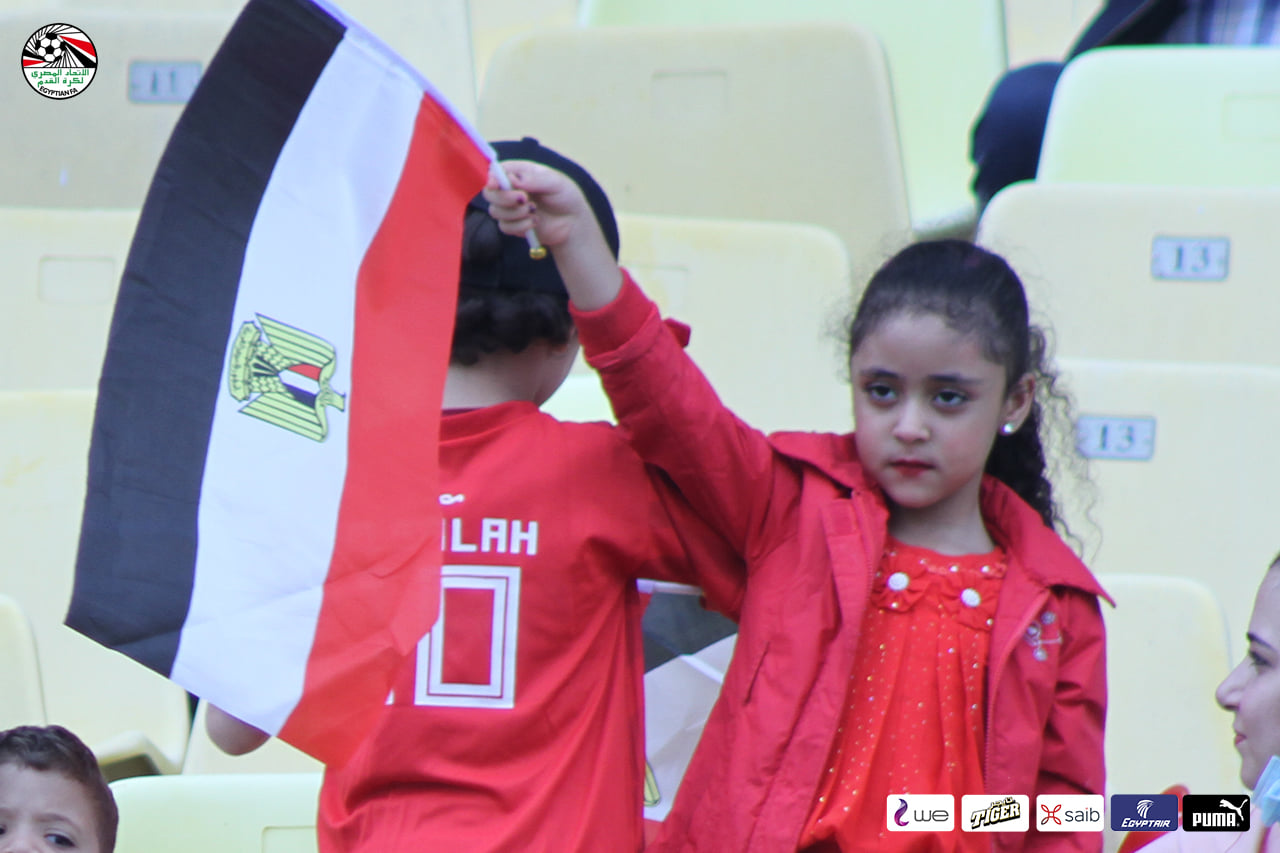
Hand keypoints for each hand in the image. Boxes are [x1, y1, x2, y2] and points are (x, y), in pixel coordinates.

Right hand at [483, 159, 622, 309]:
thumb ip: (534, 180)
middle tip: (524, 199)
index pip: (496, 172)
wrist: (573, 223)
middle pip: (489, 193)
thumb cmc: (566, 197)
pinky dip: (520, 226)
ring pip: (495, 211)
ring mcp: (511, 208)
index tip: (495, 184)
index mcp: (519, 172)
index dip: (492, 178)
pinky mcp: (513, 225)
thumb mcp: (556, 183)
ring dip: (515, 213)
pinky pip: (505, 227)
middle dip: (503, 197)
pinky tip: (535, 222)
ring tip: (534, 211)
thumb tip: (512, 179)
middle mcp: (511, 189)